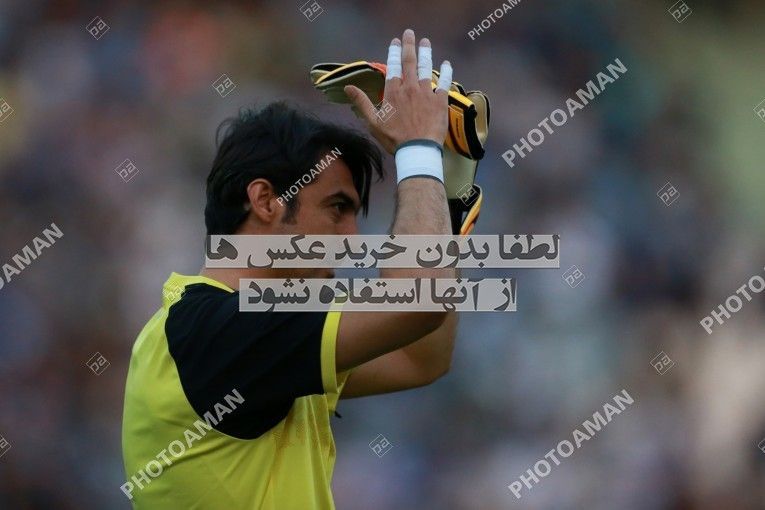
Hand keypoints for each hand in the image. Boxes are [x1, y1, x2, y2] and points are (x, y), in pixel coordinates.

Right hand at [343, 28, 450, 153]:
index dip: (394, 52)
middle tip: (410, 33)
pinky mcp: (440, 101)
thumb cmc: (394, 138)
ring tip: (426, 42)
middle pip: (410, 62)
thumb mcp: (373, 122)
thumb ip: (362, 102)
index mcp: (393, 92)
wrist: (417, 150)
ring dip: (426, 53)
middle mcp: (410, 88)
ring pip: (427, 68)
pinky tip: (447, 63)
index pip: (392, 66)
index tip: (395, 41)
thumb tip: (348, 87)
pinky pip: (445, 83)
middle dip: (409, 45)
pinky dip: (446, 72)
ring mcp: (426, 93)